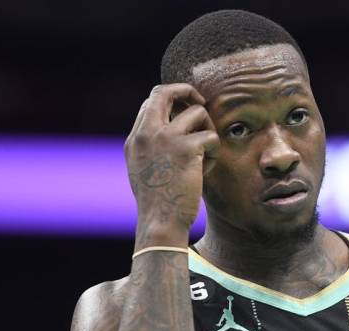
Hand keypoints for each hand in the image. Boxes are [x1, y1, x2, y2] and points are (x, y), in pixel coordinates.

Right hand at [125, 84, 218, 247]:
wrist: (161, 221)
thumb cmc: (158, 202)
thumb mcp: (144, 170)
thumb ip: (152, 146)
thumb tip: (172, 127)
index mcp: (136, 138)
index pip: (151, 101)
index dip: (172, 98)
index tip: (186, 105)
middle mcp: (147, 133)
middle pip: (166, 92)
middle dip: (188, 91)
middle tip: (202, 102)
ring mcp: (165, 138)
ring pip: (197, 112)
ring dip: (207, 130)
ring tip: (205, 154)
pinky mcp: (186, 147)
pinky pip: (211, 137)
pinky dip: (213, 153)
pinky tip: (205, 170)